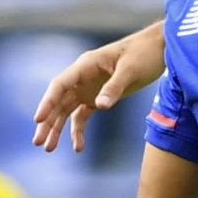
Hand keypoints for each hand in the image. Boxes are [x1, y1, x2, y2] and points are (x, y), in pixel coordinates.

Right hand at [33, 24, 164, 152]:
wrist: (159, 48)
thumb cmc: (144, 54)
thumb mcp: (131, 70)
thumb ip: (114, 87)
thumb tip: (99, 106)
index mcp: (85, 65)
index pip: (59, 85)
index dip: (47, 102)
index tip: (38, 120)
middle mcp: (82, 77)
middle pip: (58, 101)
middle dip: (47, 122)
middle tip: (38, 142)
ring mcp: (88, 88)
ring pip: (66, 110)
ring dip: (57, 129)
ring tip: (48, 149)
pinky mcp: (98, 97)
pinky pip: (82, 115)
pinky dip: (78, 131)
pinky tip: (78, 147)